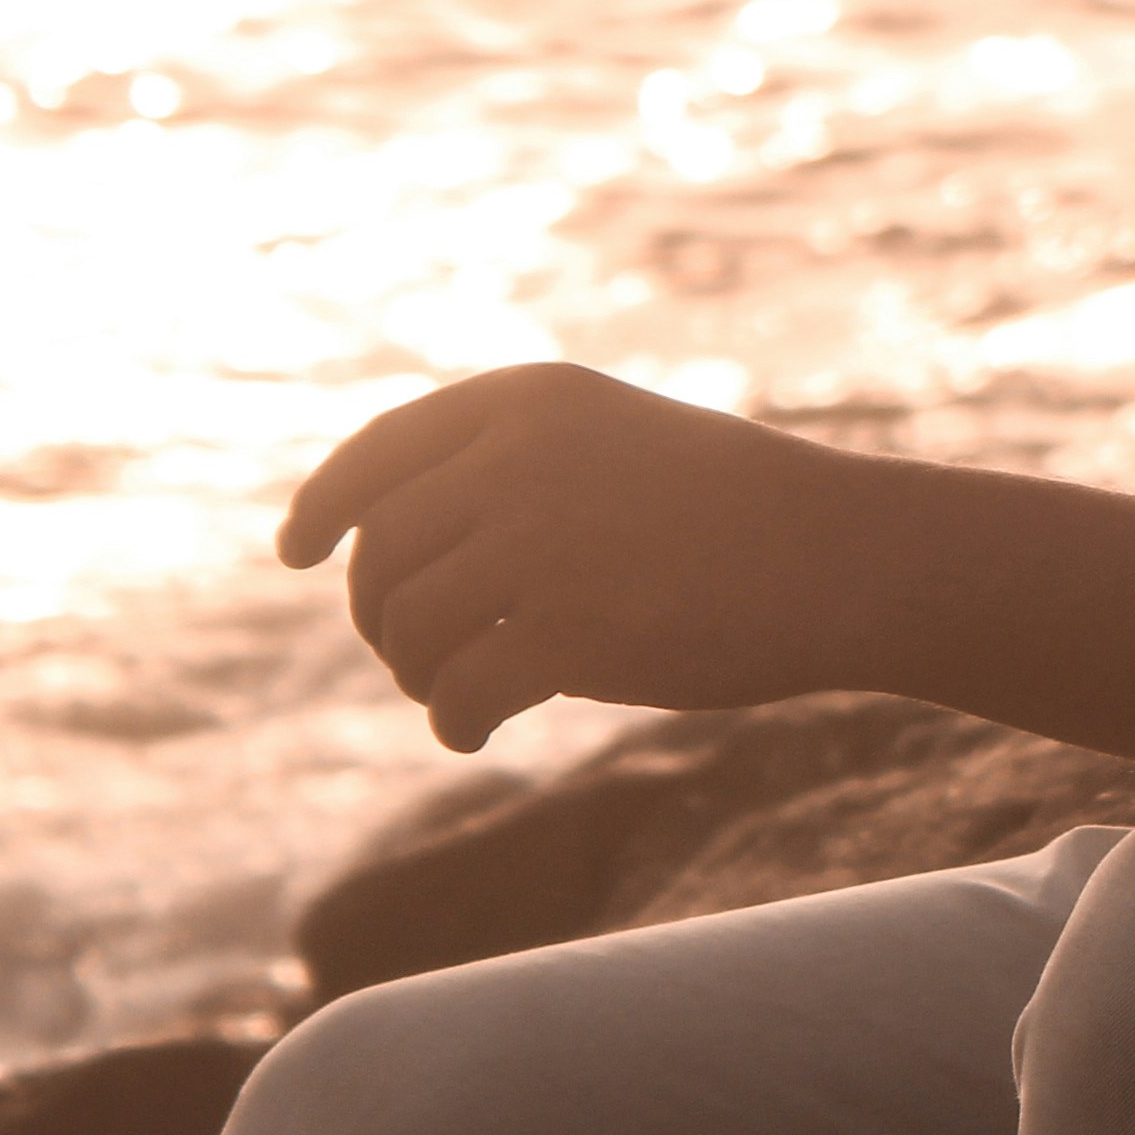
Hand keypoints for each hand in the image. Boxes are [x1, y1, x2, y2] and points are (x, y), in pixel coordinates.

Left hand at [279, 362, 884, 752]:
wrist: (840, 556)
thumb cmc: (734, 510)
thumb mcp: (613, 443)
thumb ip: (509, 469)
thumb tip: (384, 545)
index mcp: (529, 399)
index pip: (379, 452)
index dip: (322, 504)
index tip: (293, 552)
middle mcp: (518, 458)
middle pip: (381, 552)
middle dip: (377, 614)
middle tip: (409, 657)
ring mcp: (539, 543)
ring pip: (409, 626)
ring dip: (414, 674)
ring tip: (450, 697)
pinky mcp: (566, 632)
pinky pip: (457, 692)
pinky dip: (450, 721)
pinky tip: (472, 735)